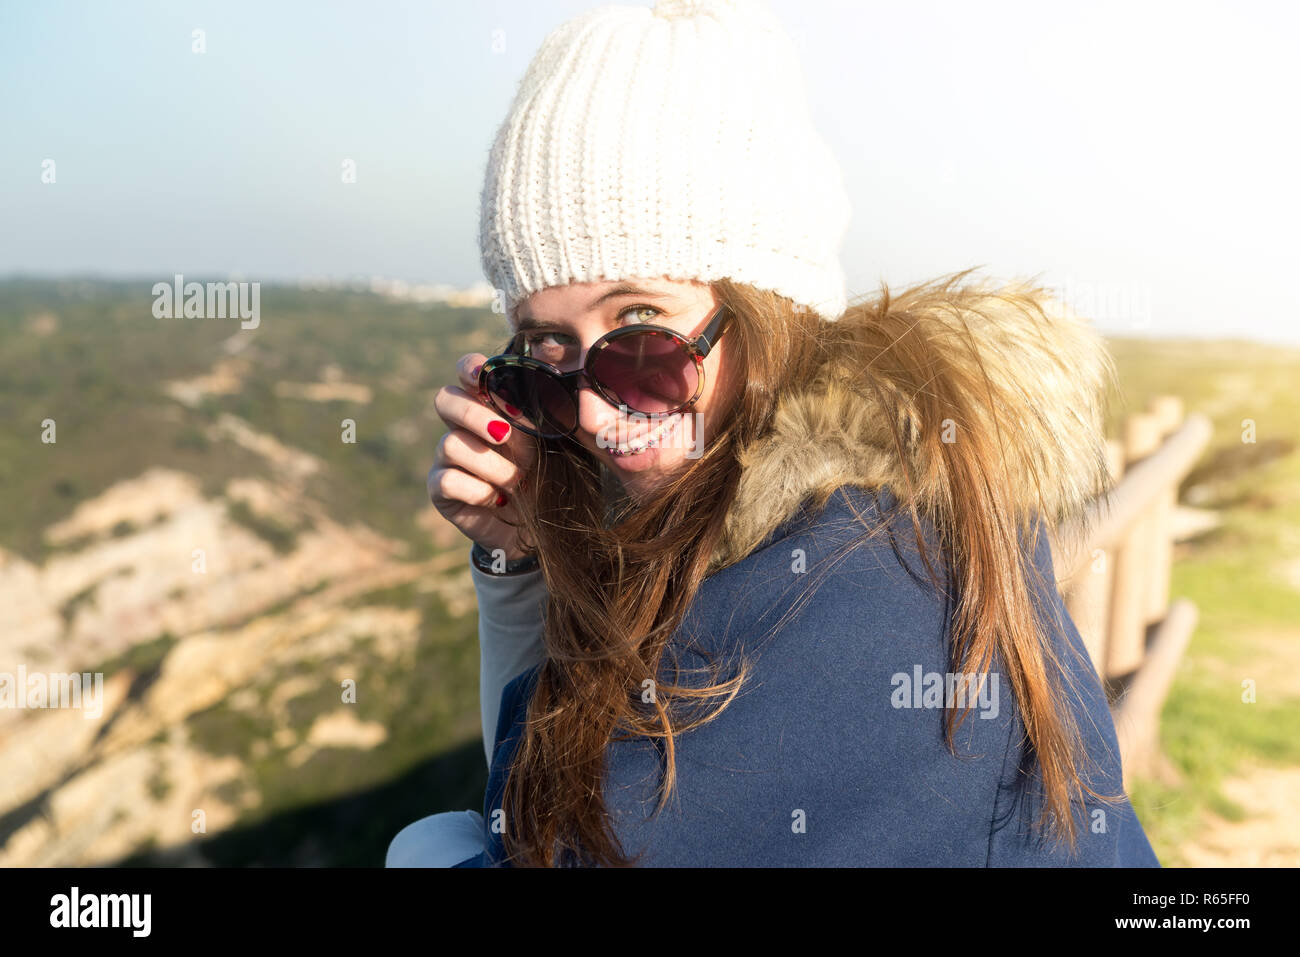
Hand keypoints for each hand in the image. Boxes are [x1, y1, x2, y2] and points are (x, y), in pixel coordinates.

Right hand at [429, 353, 537, 561]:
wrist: (540, 528)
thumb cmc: (547, 477)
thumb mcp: (551, 444)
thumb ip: (539, 418)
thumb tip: (529, 401)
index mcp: (489, 406)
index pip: (466, 373)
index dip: (469, 368)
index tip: (483, 376)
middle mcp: (462, 427)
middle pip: (444, 399)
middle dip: (474, 414)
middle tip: (505, 434)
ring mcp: (447, 458)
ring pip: (451, 444)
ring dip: (492, 464)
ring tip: (517, 481)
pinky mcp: (440, 489)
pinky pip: (447, 480)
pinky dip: (478, 490)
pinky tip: (498, 499)